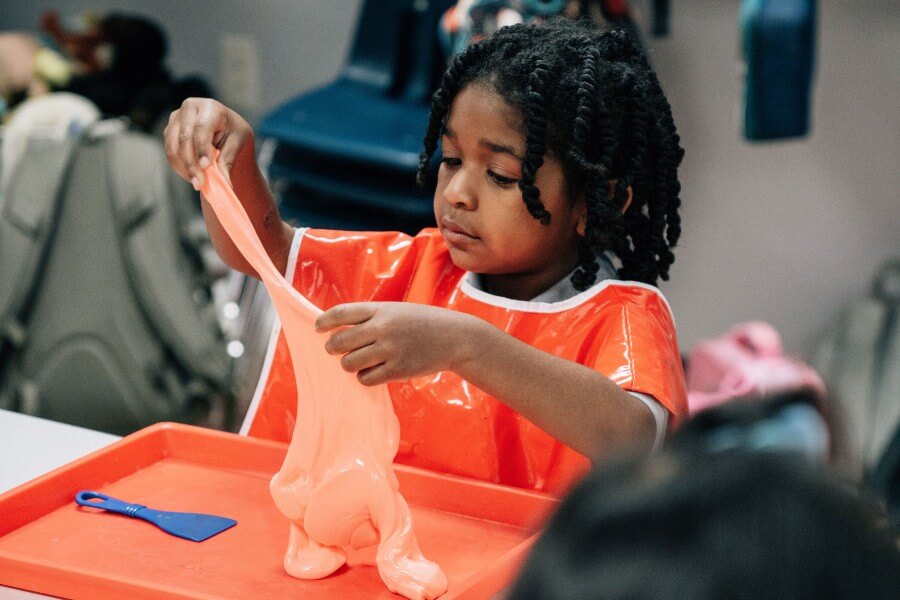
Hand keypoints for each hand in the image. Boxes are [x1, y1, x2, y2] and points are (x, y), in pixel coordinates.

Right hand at [163, 97, 252, 187]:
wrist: (224, 127)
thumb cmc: (233, 132)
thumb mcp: (237, 143)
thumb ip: (228, 159)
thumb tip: (223, 182)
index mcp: (210, 107)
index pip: (202, 127)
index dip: (202, 148)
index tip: (205, 166)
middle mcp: (189, 109)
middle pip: (184, 138)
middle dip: (191, 163)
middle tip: (200, 183)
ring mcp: (176, 119)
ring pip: (173, 147)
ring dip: (184, 168)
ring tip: (198, 183)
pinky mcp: (169, 132)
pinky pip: (170, 153)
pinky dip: (180, 168)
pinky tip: (193, 176)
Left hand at [315, 302, 481, 385]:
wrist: (453, 337)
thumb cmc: (420, 323)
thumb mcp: (395, 311)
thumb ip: (369, 318)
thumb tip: (335, 331)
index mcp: (380, 310)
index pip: (340, 313)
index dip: (324, 322)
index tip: (317, 328)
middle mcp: (382, 328)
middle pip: (339, 342)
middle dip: (332, 347)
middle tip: (335, 349)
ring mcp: (390, 350)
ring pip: (349, 363)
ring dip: (349, 363)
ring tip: (358, 360)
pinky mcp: (397, 370)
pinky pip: (366, 378)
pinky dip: (365, 376)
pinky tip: (374, 371)